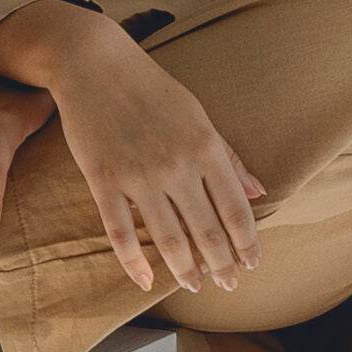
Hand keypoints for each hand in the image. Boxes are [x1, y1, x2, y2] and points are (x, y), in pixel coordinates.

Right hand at [44, 44, 266, 293]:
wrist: (94, 65)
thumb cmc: (151, 89)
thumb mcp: (198, 115)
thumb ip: (227, 157)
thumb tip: (258, 192)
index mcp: (205, 148)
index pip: (235, 210)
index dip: (247, 243)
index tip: (252, 264)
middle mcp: (176, 166)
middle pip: (206, 231)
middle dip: (221, 264)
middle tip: (228, 284)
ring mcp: (138, 176)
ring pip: (168, 238)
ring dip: (185, 269)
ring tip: (194, 285)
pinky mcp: (103, 181)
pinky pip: (120, 232)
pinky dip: (132, 261)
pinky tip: (144, 280)